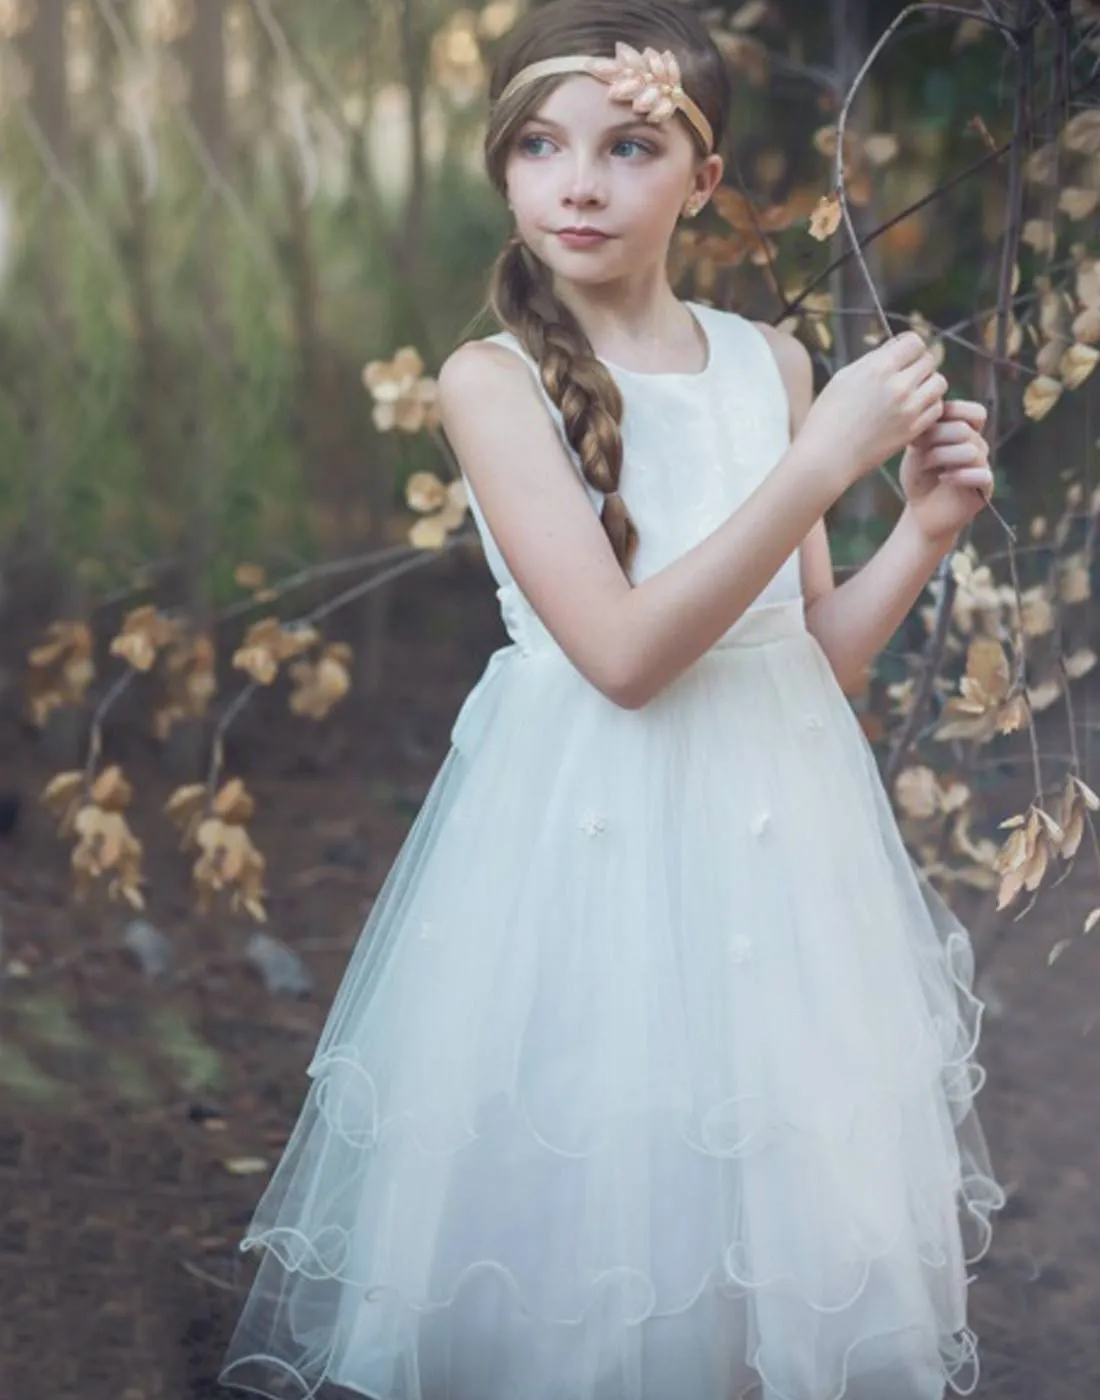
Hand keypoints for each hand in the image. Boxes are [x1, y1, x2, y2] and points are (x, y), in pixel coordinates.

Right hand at [802, 331, 947, 491]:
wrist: (826, 457)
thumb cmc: (827, 417)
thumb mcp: (843, 378)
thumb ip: (872, 360)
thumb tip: (895, 348)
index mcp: (878, 368)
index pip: (914, 342)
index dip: (909, 347)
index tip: (903, 356)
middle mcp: (898, 385)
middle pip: (929, 361)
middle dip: (918, 365)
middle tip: (906, 376)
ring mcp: (908, 409)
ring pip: (939, 383)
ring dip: (928, 385)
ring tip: (912, 393)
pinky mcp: (913, 430)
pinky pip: (937, 408)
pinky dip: (929, 406)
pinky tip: (912, 410)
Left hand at [900, 399, 992, 546]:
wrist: (921, 512)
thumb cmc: (919, 477)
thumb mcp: (917, 450)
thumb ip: (925, 429)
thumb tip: (929, 406)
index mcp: (965, 434)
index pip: (975, 413)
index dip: (954, 411)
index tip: (927, 423)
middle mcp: (978, 448)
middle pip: (965, 430)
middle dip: (937, 436)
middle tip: (917, 449)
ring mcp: (983, 467)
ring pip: (972, 451)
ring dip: (942, 456)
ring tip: (925, 465)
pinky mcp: (984, 490)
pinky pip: (981, 474)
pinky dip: (959, 475)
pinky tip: (943, 479)